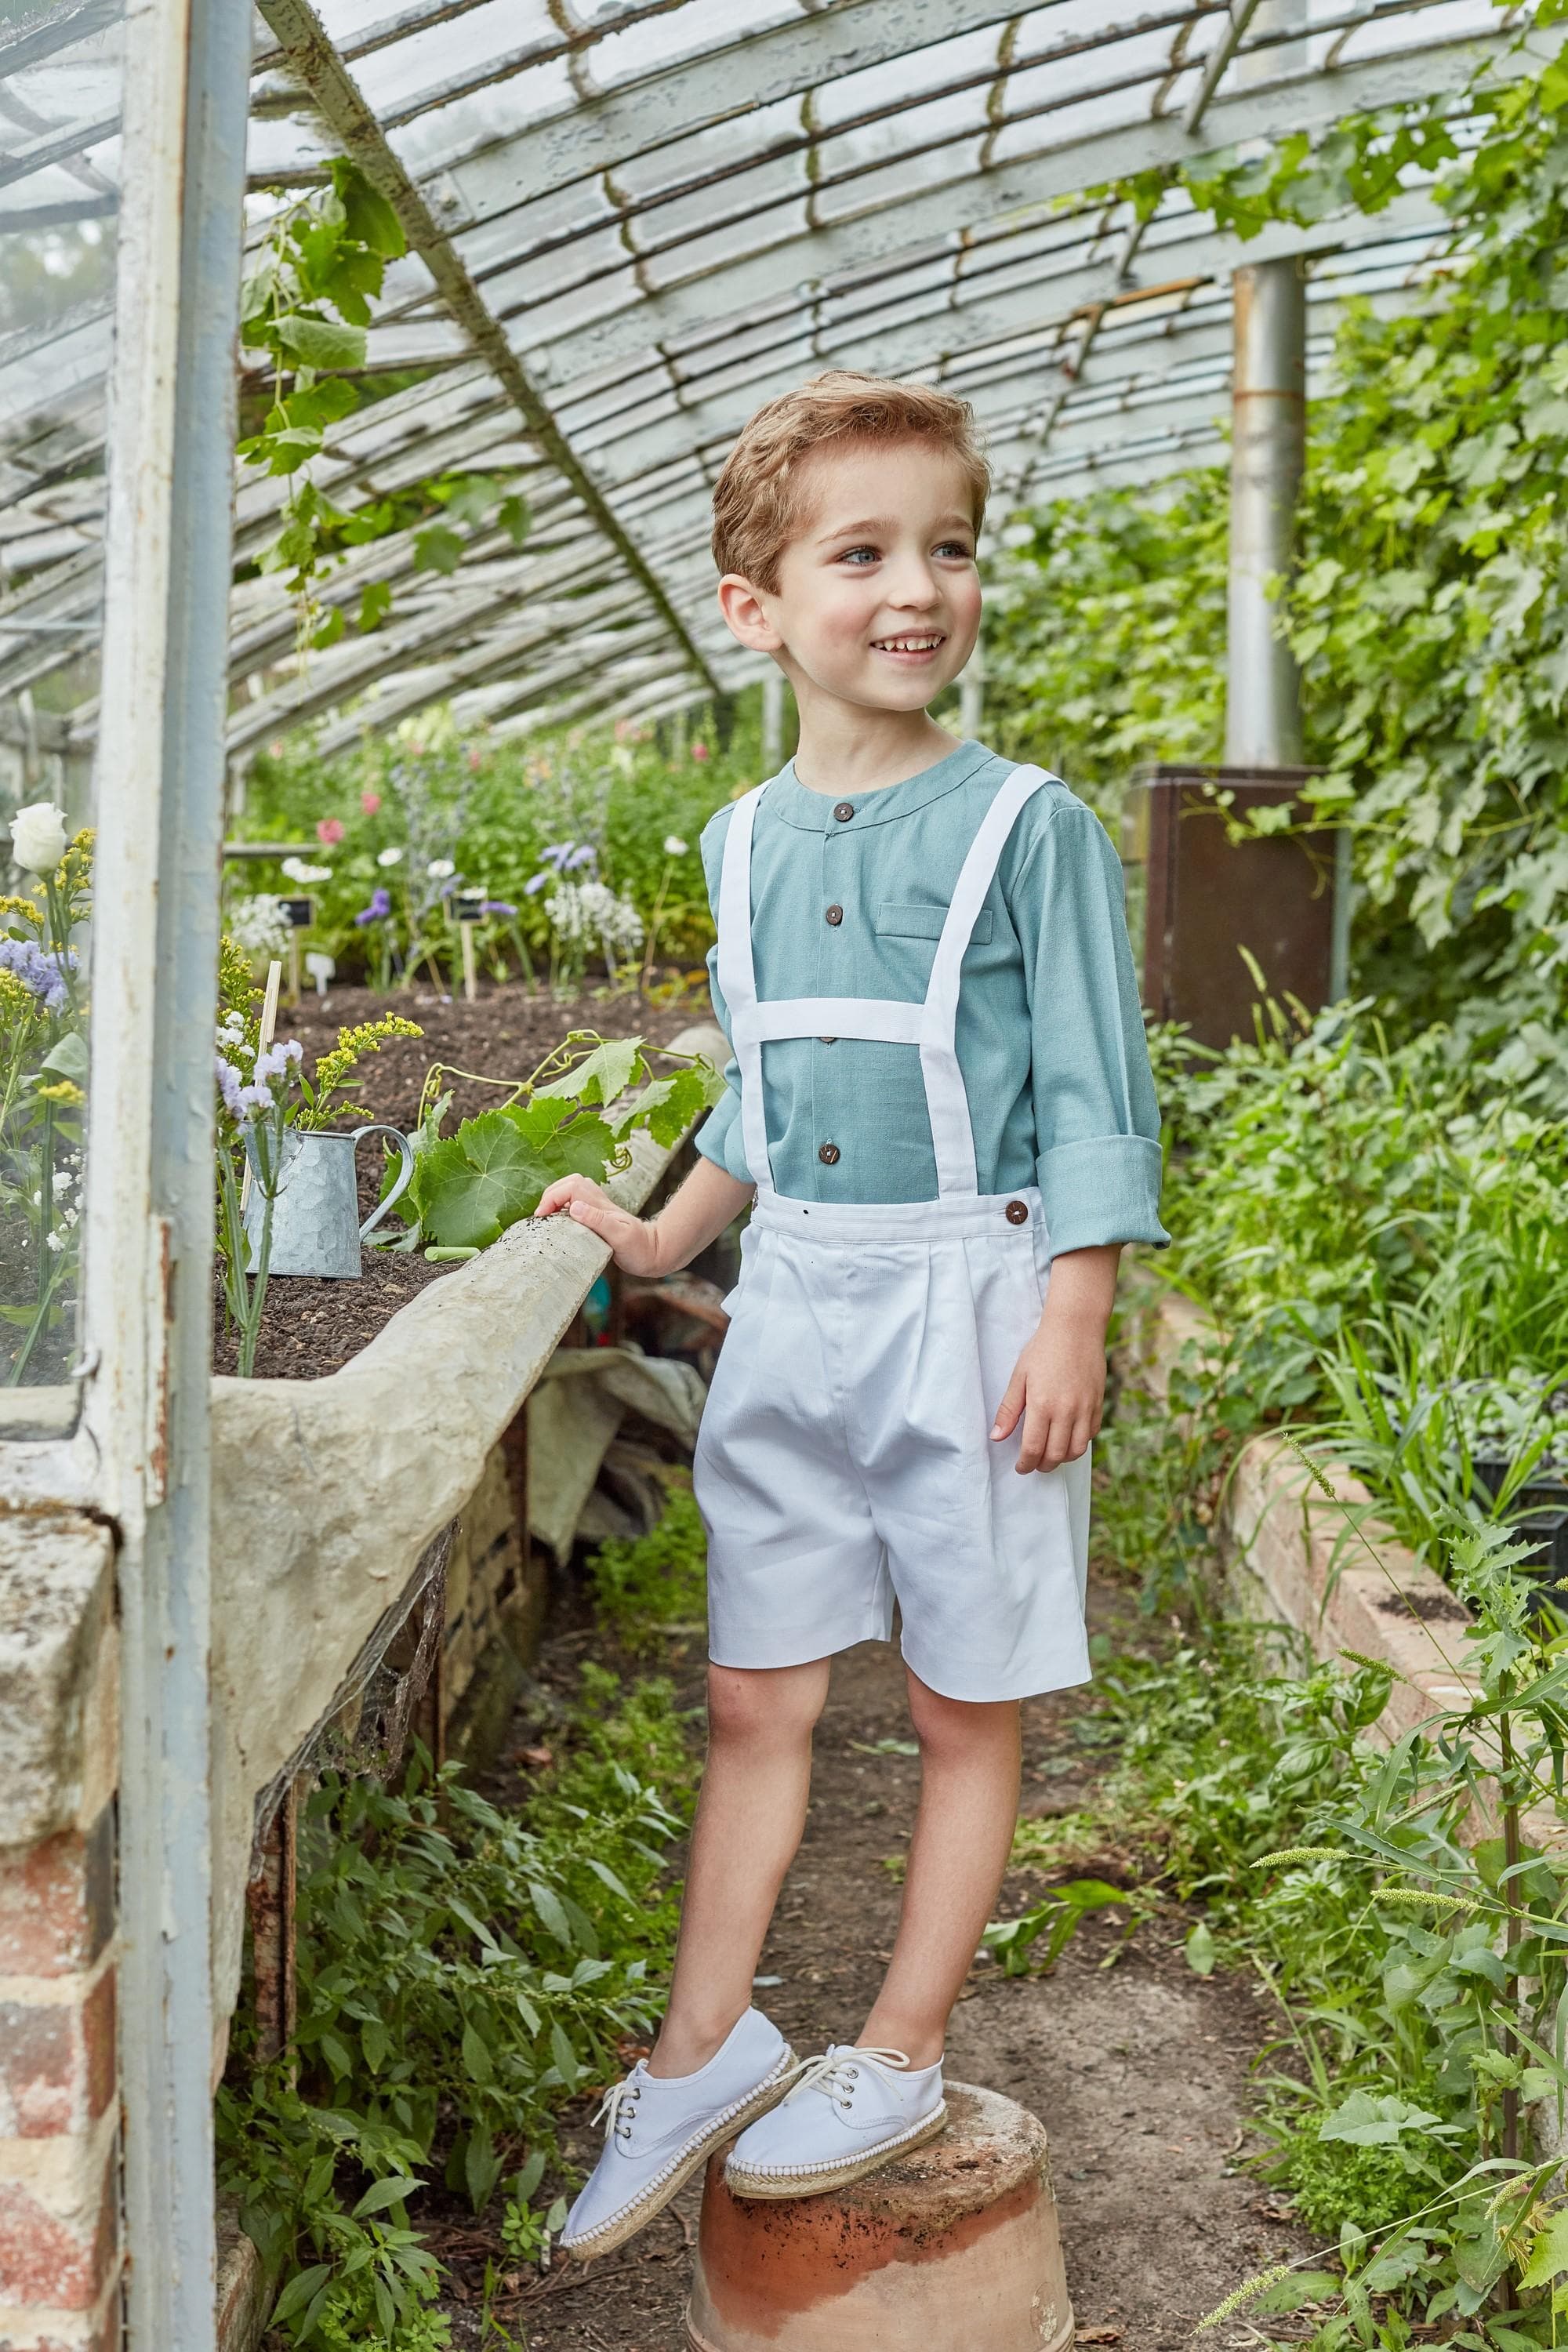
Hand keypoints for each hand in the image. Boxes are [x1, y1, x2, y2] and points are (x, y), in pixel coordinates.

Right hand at [535, 1173, 663, 1276]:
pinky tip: (562, 1222)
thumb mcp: (620, 1236)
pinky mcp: (600, 1216)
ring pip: (573, 1189)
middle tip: (542, 1216)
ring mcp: (599, 1208)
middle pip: (570, 1182)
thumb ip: (598, 1221)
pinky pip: (577, 1201)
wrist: (655, 1253)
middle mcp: (599, 1203)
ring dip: (557, 1197)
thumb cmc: (639, 1248)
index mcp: (600, 1206)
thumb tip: (574, 1207)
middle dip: (551, 1194)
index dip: (552, 1198)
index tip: (542, 1217)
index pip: (570, 1187)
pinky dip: (564, 1206)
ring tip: (548, 1216)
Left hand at [990, 1307, 1106, 1473]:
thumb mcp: (1019, 1377)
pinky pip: (1090, 1434)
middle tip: (1033, 1464)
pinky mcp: (1098, 1404)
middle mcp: (1067, 1411)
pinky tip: (1067, 1438)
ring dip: (1062, 1458)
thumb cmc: (1043, 1350)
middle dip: (1042, 1466)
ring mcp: (1085, 1408)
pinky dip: (1078, 1443)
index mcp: (1043, 1405)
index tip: (1020, 1467)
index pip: (1034, 1448)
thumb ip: (1009, 1410)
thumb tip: (996, 1437)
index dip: (1025, 1464)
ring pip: (1077, 1450)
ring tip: (1050, 1455)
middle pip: (1056, 1455)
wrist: (1075, 1329)